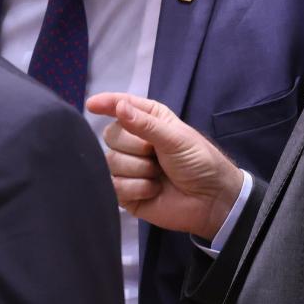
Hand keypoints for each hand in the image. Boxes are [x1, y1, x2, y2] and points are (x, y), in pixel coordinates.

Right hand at [85, 92, 243, 237]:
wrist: (211, 200)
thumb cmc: (199, 162)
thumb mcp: (176, 138)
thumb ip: (145, 124)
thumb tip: (118, 107)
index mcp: (148, 120)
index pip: (121, 106)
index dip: (107, 104)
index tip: (92, 104)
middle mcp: (134, 141)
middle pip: (111, 135)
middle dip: (135, 147)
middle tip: (156, 155)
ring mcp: (127, 168)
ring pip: (111, 162)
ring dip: (139, 170)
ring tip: (158, 175)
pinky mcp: (125, 192)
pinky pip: (115, 185)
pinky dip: (137, 188)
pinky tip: (153, 190)